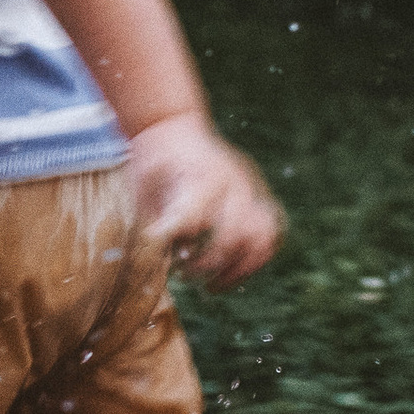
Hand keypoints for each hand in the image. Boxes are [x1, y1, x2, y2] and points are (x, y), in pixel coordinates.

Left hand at [125, 114, 284, 288]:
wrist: (173, 126)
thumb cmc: (153, 163)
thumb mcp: (141, 188)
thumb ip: (152, 224)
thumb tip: (153, 264)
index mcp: (197, 176)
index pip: (192, 218)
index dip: (178, 245)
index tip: (162, 259)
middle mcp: (231, 181)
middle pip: (233, 235)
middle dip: (208, 265)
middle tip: (183, 275)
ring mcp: (250, 186)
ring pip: (261, 237)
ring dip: (237, 269)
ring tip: (211, 287)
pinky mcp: (260, 194)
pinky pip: (271, 232)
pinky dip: (255, 258)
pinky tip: (230, 273)